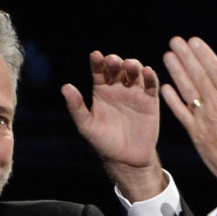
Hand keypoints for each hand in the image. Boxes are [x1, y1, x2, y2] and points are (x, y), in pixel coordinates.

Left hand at [62, 51, 165, 200]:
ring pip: (135, 72)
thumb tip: (65, 87)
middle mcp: (118, 88)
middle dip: (115, 61)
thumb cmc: (104, 142)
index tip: (95, 55)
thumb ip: (76, 107)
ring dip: (133, 65)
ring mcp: (135, 92)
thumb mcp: (86, 126)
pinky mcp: (150, 100)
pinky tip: (147, 72)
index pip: (99, 71)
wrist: (126, 159)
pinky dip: (150, 76)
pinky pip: (151, 85)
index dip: (97, 62)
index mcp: (102, 90)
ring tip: (129, 65)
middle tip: (112, 61)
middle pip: (117, 68)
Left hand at [160, 36, 216, 182]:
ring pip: (187, 91)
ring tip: (168, 55)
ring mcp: (204, 120)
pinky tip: (165, 87)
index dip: (205, 55)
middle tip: (176, 41)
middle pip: (199, 76)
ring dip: (177, 72)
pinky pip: (180, 113)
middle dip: (187, 57)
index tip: (195, 42)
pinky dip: (172, 100)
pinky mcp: (195, 134)